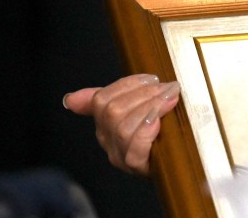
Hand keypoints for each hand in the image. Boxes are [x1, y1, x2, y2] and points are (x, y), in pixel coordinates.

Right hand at [63, 74, 180, 175]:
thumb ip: (110, 97)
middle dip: (144, 94)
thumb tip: (70, 98)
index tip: (152, 79)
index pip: (102, 99)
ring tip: (171, 100)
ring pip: (123, 129)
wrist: (177, 158)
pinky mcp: (137, 167)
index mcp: (104, 123)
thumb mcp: (136, 108)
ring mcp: (120, 155)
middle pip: (112, 112)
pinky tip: (159, 122)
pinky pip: (135, 151)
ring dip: (151, 108)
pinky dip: (146, 133)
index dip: (128, 85)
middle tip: (169, 89)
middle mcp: (107, 140)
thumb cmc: (159, 129)